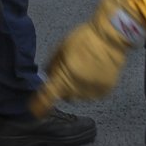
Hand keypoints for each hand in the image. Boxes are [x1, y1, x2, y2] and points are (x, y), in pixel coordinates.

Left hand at [30, 0, 145, 114]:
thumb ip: (52, 64)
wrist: (111, 37)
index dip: (39, 105)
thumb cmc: (84, 38)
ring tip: (84, 69)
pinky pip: (92, 94)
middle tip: (69, 71)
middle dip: (63, 87)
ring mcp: (92, 92)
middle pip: (64, 96)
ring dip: (77, 88)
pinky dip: (90, 87)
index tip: (35, 108)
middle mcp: (78, 89)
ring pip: (78, 96)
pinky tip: (94, 73)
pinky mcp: (105, 92)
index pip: (48, 97)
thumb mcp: (61, 47)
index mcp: (65, 76)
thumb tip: (47, 76)